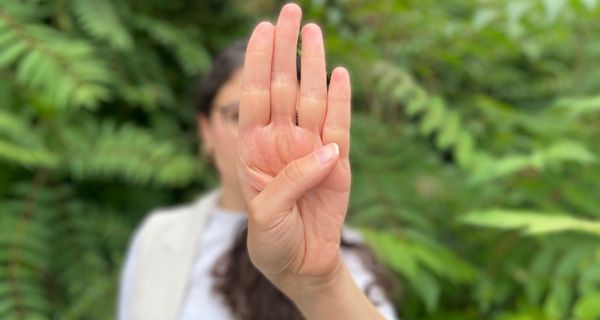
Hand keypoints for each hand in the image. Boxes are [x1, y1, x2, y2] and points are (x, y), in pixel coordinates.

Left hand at [237, 3, 350, 292]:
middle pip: (284, 85)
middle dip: (286, 49)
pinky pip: (340, 125)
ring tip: (313, 31)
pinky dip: (340, 100)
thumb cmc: (272, 240)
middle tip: (291, 11)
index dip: (259, 63)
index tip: (262, 29)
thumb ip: (292, 178)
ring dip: (313, 64)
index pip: (256, 95)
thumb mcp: (266, 212)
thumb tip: (328, 149)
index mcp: (255, 149)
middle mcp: (282, 141)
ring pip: (312, 98)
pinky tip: (339, 72)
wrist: (301, 265)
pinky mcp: (339, 163)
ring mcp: (311, 148)